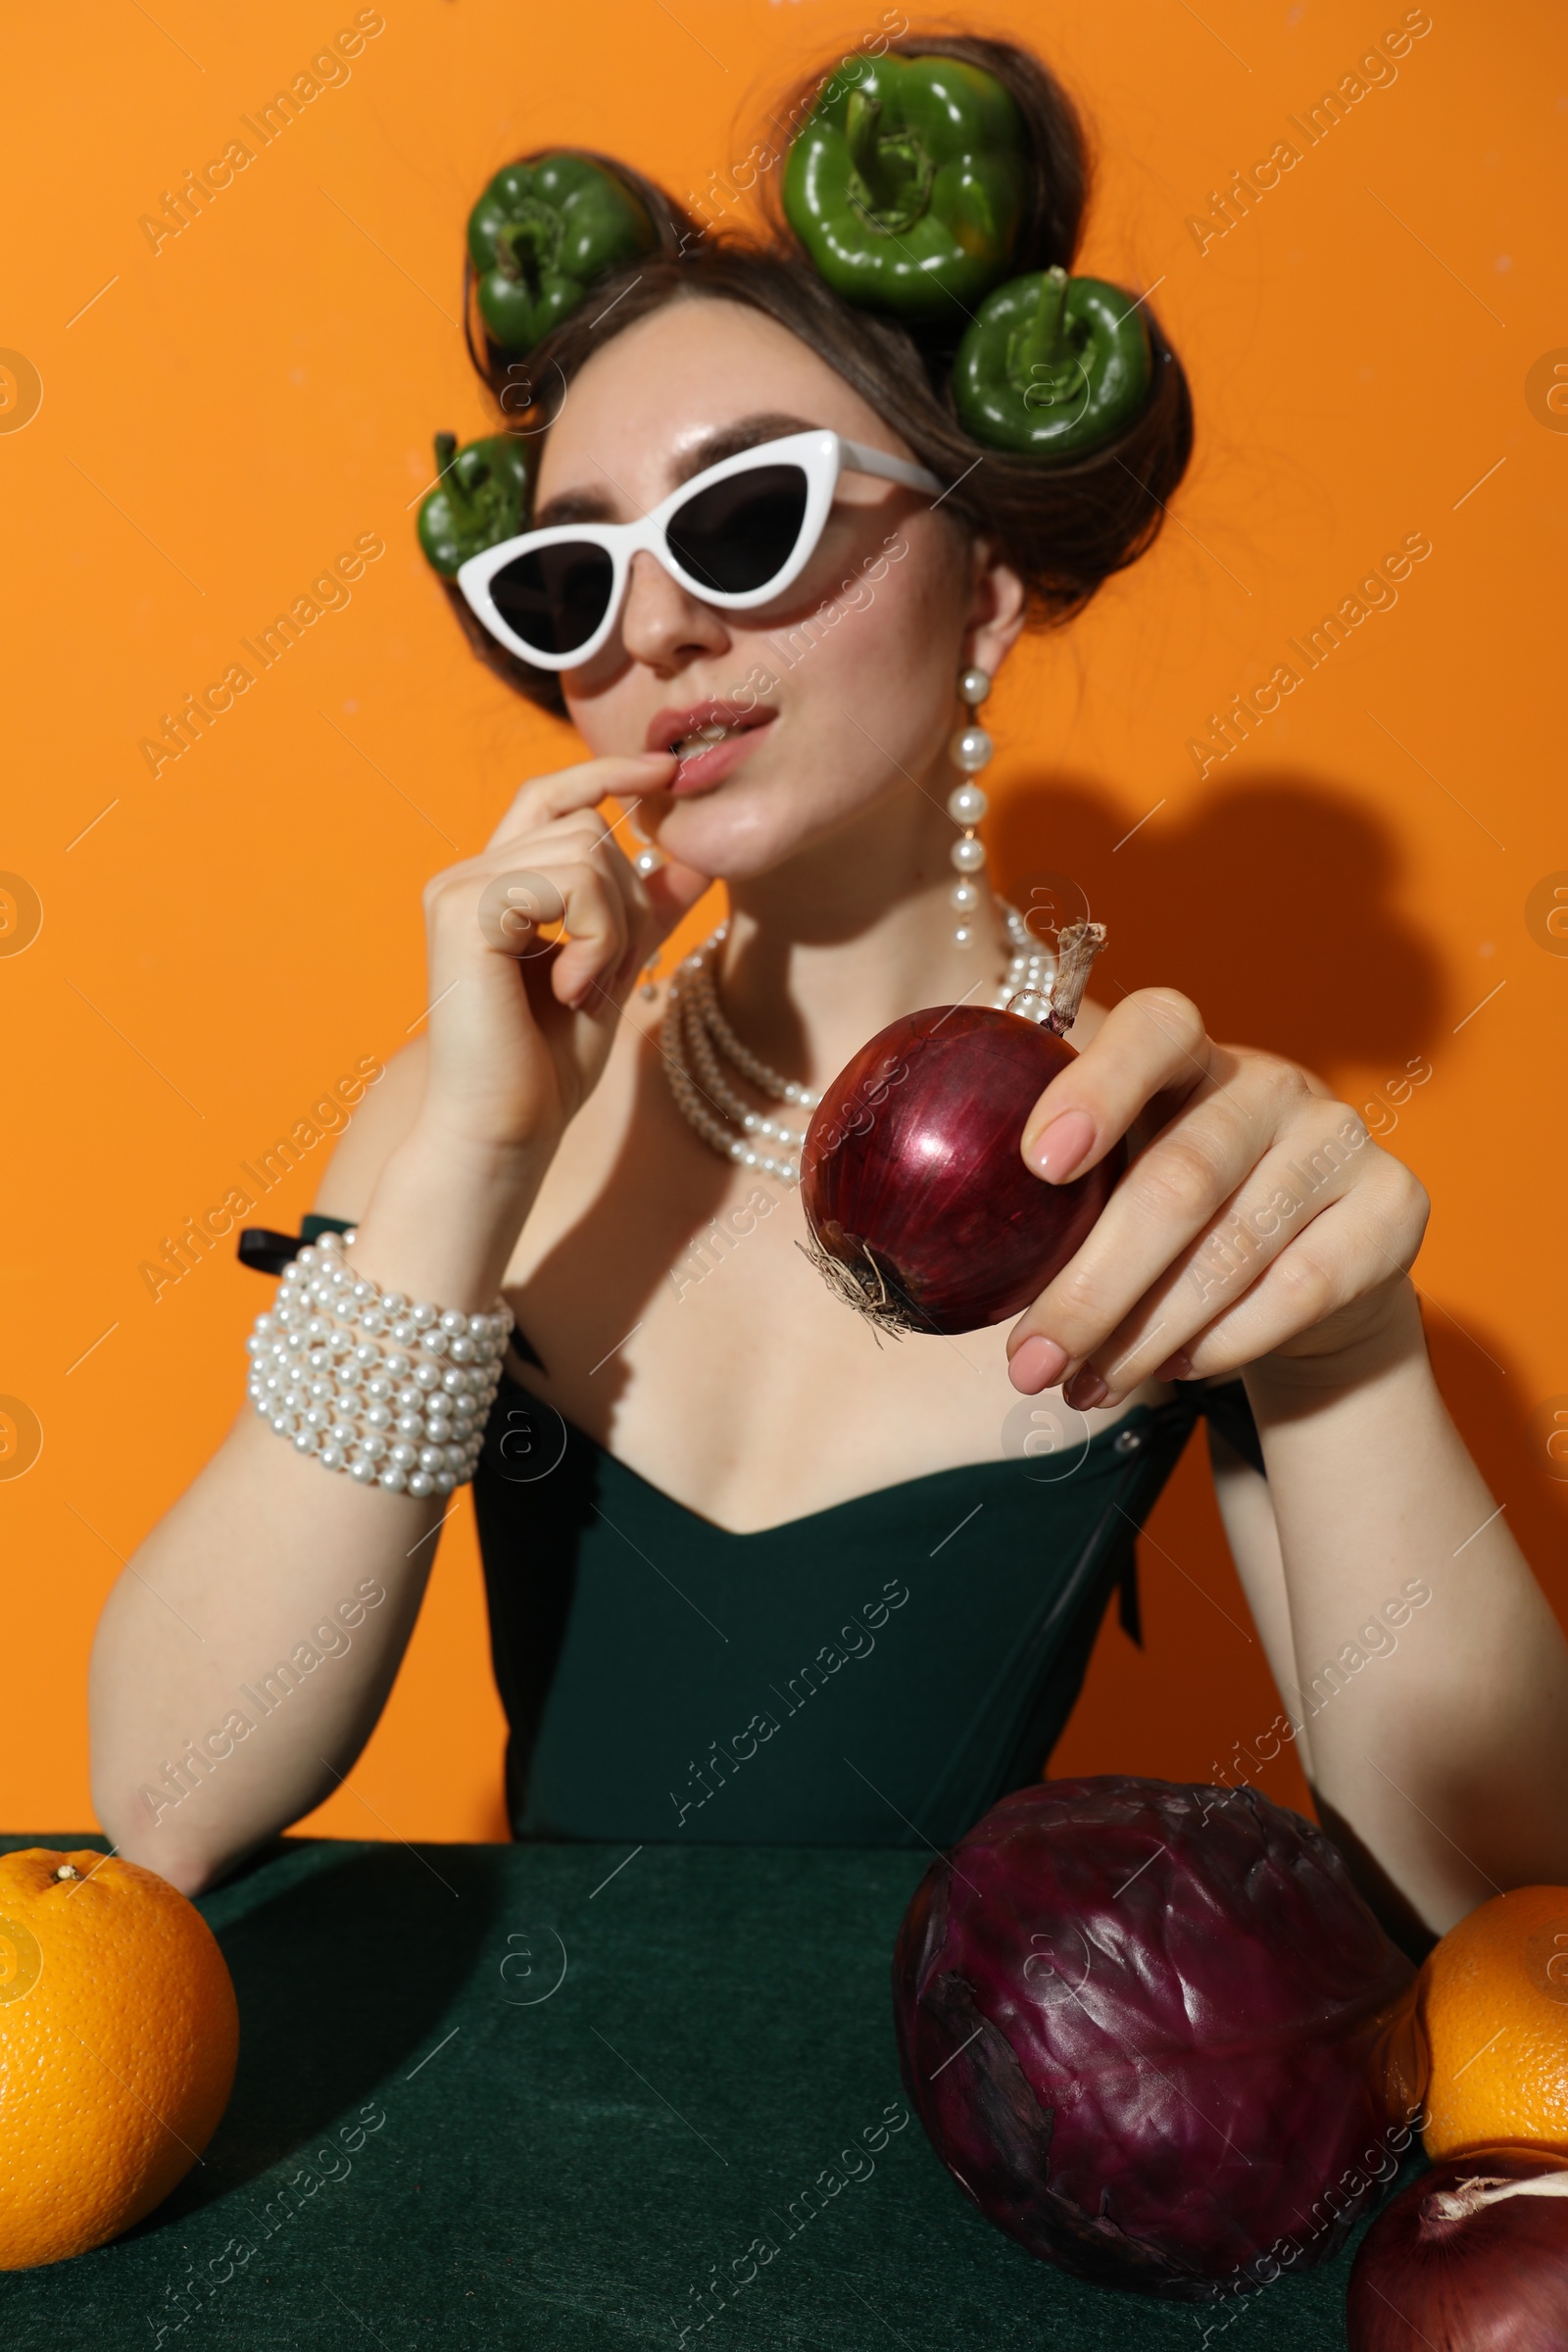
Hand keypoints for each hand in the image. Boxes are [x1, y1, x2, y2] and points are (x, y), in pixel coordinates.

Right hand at [415, 753, 708, 1157]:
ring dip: (614, 926)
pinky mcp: (464, 911)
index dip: (606, 771)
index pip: (550, 795)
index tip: (667, 771)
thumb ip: (643, 912)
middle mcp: (466, 876)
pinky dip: (595, 939)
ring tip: (587, 987)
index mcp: (494, 886)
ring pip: (587, 852)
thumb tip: (694, 853)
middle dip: (628, 900)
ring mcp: (459, 889)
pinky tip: (571, 991)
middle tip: (609, 975)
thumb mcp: (613, 973)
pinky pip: (572, 883)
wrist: (505, 1132)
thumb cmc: (549, 1067)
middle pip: (587, 826)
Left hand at [1005, 988, 1430, 1404]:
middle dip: (1093, 1285)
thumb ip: (1047, 1195)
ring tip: (1079, 1385)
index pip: (1155, 1027)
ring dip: (1145, 1334)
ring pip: (1233, 1249)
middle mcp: (1270, 1082)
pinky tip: (1171, 1373)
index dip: (1094, 1088)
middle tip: (1029, 1360)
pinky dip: (1224, 1342)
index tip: (1036, 1163)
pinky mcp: (1393, 1207)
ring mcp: (1338, 1139)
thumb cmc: (1172, 1226)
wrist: (1313, 1277)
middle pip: (1181, 1177)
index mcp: (1187, 1053)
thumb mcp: (1110, 1188)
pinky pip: (1299, 1290)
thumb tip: (903, 1250)